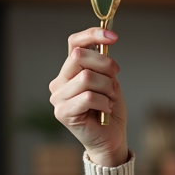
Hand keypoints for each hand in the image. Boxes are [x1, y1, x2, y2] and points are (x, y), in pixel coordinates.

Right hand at [49, 27, 128, 167]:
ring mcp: (58, 98)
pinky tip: (106, 110)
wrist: (111, 139)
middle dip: (105, 64)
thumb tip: (105, 41)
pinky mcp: (62, 113)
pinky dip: (104, 102)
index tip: (113, 36)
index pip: (74, 43)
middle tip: (116, 76)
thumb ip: (103, 64)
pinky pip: (88, 97)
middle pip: (79, 55)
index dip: (93, 35)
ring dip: (107, 87)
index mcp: (69, 71)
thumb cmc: (110, 110)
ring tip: (110, 98)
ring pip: (86, 77)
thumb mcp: (110, 81)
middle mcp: (59, 82)